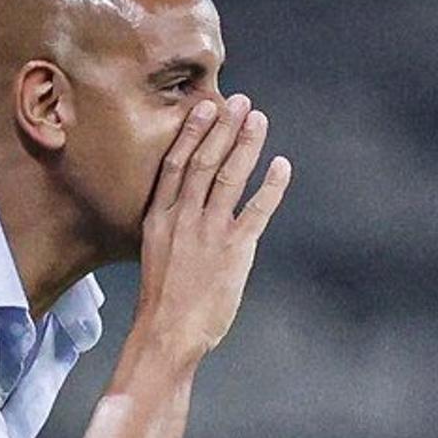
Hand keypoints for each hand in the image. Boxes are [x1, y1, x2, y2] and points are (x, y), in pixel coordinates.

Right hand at [127, 96, 290, 363]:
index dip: (192, 133)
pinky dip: (271, 186)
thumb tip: (188, 207)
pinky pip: (257, 210)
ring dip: (246, 144)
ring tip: (258, 120)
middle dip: (222, 128)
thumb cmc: (162, 302)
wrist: (166, 336)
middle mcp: (183, 219)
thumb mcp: (156, 255)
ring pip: (229, 177)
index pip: (176, 165)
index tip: (204, 108)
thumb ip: (172, 227)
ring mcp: (208, 233)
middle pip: (204, 162)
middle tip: (238, 101)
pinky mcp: (234, 250)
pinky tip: (282, 165)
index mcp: (160, 219)